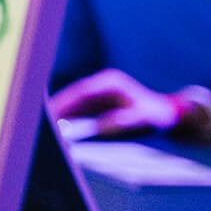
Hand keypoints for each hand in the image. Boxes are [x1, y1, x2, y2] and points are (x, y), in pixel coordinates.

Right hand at [48, 68, 177, 137]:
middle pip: (73, 95)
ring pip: (74, 101)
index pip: (82, 91)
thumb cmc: (156, 116)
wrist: (168, 114)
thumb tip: (98, 127)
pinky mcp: (99, 101)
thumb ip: (121, 122)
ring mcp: (100, 91)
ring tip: (47, 126)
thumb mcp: (140, 119)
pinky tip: (60, 128)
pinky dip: (69, 117)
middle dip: (58, 108)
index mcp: (111, 82)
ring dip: (61, 113)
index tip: (53, 113)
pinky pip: (79, 108)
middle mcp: (102, 83)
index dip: (66, 102)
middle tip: (42, 121)